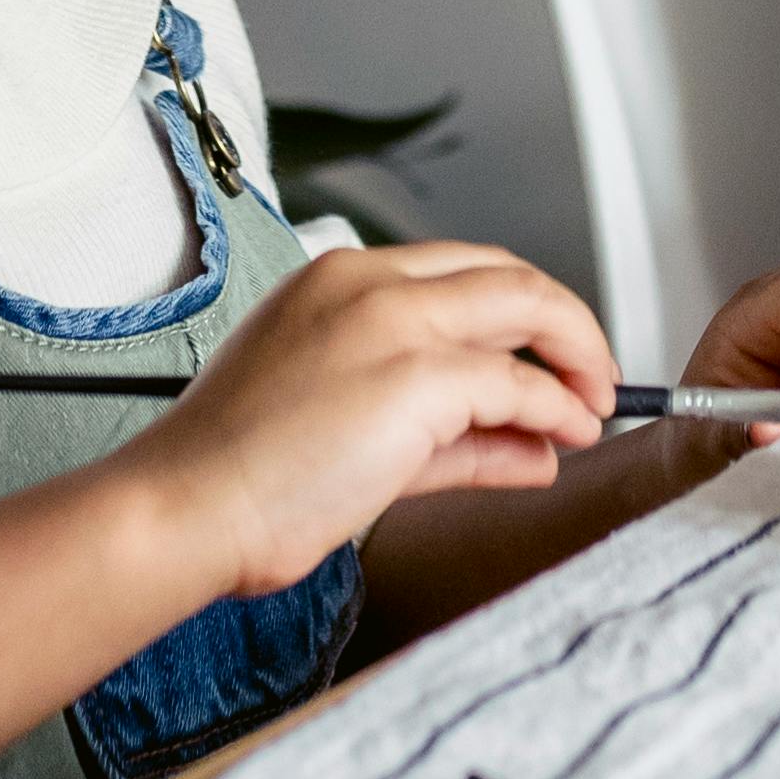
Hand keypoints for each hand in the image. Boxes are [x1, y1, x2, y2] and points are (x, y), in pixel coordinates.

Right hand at [132, 242, 617, 595]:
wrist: (184, 508)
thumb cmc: (239, 478)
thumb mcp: (356, 438)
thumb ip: (453, 438)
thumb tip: (536, 448)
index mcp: (337, 280)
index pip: (459, 271)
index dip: (520, 312)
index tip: (548, 357)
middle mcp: (367, 283)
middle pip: (506, 275)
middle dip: (567, 324)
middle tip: (595, 378)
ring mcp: (391, 322)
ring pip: (524, 308)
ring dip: (576, 358)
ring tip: (594, 409)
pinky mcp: (412, 376)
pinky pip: (512, 384)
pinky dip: (554, 409)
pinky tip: (567, 438)